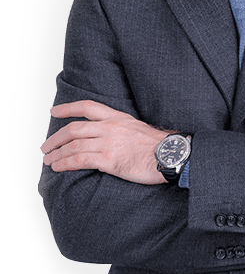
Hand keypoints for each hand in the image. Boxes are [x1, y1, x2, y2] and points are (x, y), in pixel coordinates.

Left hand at [41, 101, 171, 183]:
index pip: (87, 107)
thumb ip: (120, 129)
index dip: (68, 108)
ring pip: (74, 145)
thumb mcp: (136, 128)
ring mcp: (109, 143)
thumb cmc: (157, 145)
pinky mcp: (110, 160)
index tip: (54, 111)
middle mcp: (110, 127)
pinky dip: (66, 163)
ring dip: (57, 154)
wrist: (170, 154)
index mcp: (117, 117)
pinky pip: (80, 160)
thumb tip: (107, 136)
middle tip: (45, 146)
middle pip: (74, 128)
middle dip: (56, 138)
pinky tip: (59, 167)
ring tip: (48, 160)